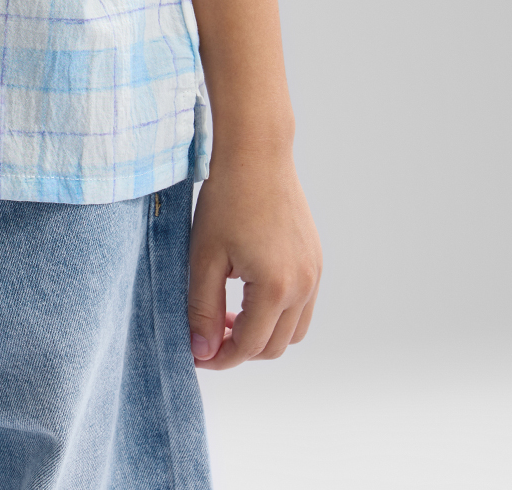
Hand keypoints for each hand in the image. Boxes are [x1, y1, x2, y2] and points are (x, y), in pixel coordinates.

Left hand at [187, 150, 320, 368]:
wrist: (256, 153)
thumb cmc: (226, 199)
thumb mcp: (204, 256)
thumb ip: (202, 308)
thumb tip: (203, 350)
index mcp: (276, 288)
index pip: (249, 346)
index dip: (220, 357)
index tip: (195, 354)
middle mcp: (304, 285)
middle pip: (275, 346)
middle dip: (240, 349)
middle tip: (207, 333)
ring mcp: (314, 272)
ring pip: (293, 331)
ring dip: (262, 333)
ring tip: (227, 314)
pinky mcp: (315, 259)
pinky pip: (302, 305)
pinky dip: (277, 312)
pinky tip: (247, 291)